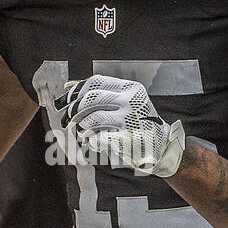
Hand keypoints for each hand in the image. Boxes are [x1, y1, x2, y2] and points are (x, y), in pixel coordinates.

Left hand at [57, 76, 185, 177]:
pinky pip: (99, 138)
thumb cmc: (137, 121)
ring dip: (82, 126)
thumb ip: (101, 92)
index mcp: (131, 88)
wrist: (161, 145)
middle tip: (68, 118)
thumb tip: (69, 86)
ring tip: (82, 130)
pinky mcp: (128, 141)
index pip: (96, 82)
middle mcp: (132, 102)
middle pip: (91, 99)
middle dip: (74, 109)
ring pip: (93, 119)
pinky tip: (92, 141)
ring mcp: (131, 121)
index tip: (65, 100)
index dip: (76, 91)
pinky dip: (91, 140)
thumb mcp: (125, 101)